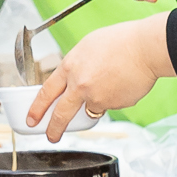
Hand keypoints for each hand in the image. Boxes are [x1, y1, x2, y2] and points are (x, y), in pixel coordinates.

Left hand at [32, 19, 172, 135]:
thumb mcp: (88, 46)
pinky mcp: (114, 105)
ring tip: (113, 81)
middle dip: (54, 129)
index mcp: (70, 67)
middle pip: (61, 114)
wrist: (145, 48)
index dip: (36, 108)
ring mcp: (97, 97)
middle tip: (51, 136)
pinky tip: (125, 81)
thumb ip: (77, 65)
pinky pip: (111, 105)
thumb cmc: (121, 41)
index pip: (46, 92)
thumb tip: (74, 80)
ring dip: (99, 100)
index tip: (32, 119)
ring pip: (91, 108)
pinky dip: (117, 97)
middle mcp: (80, 85)